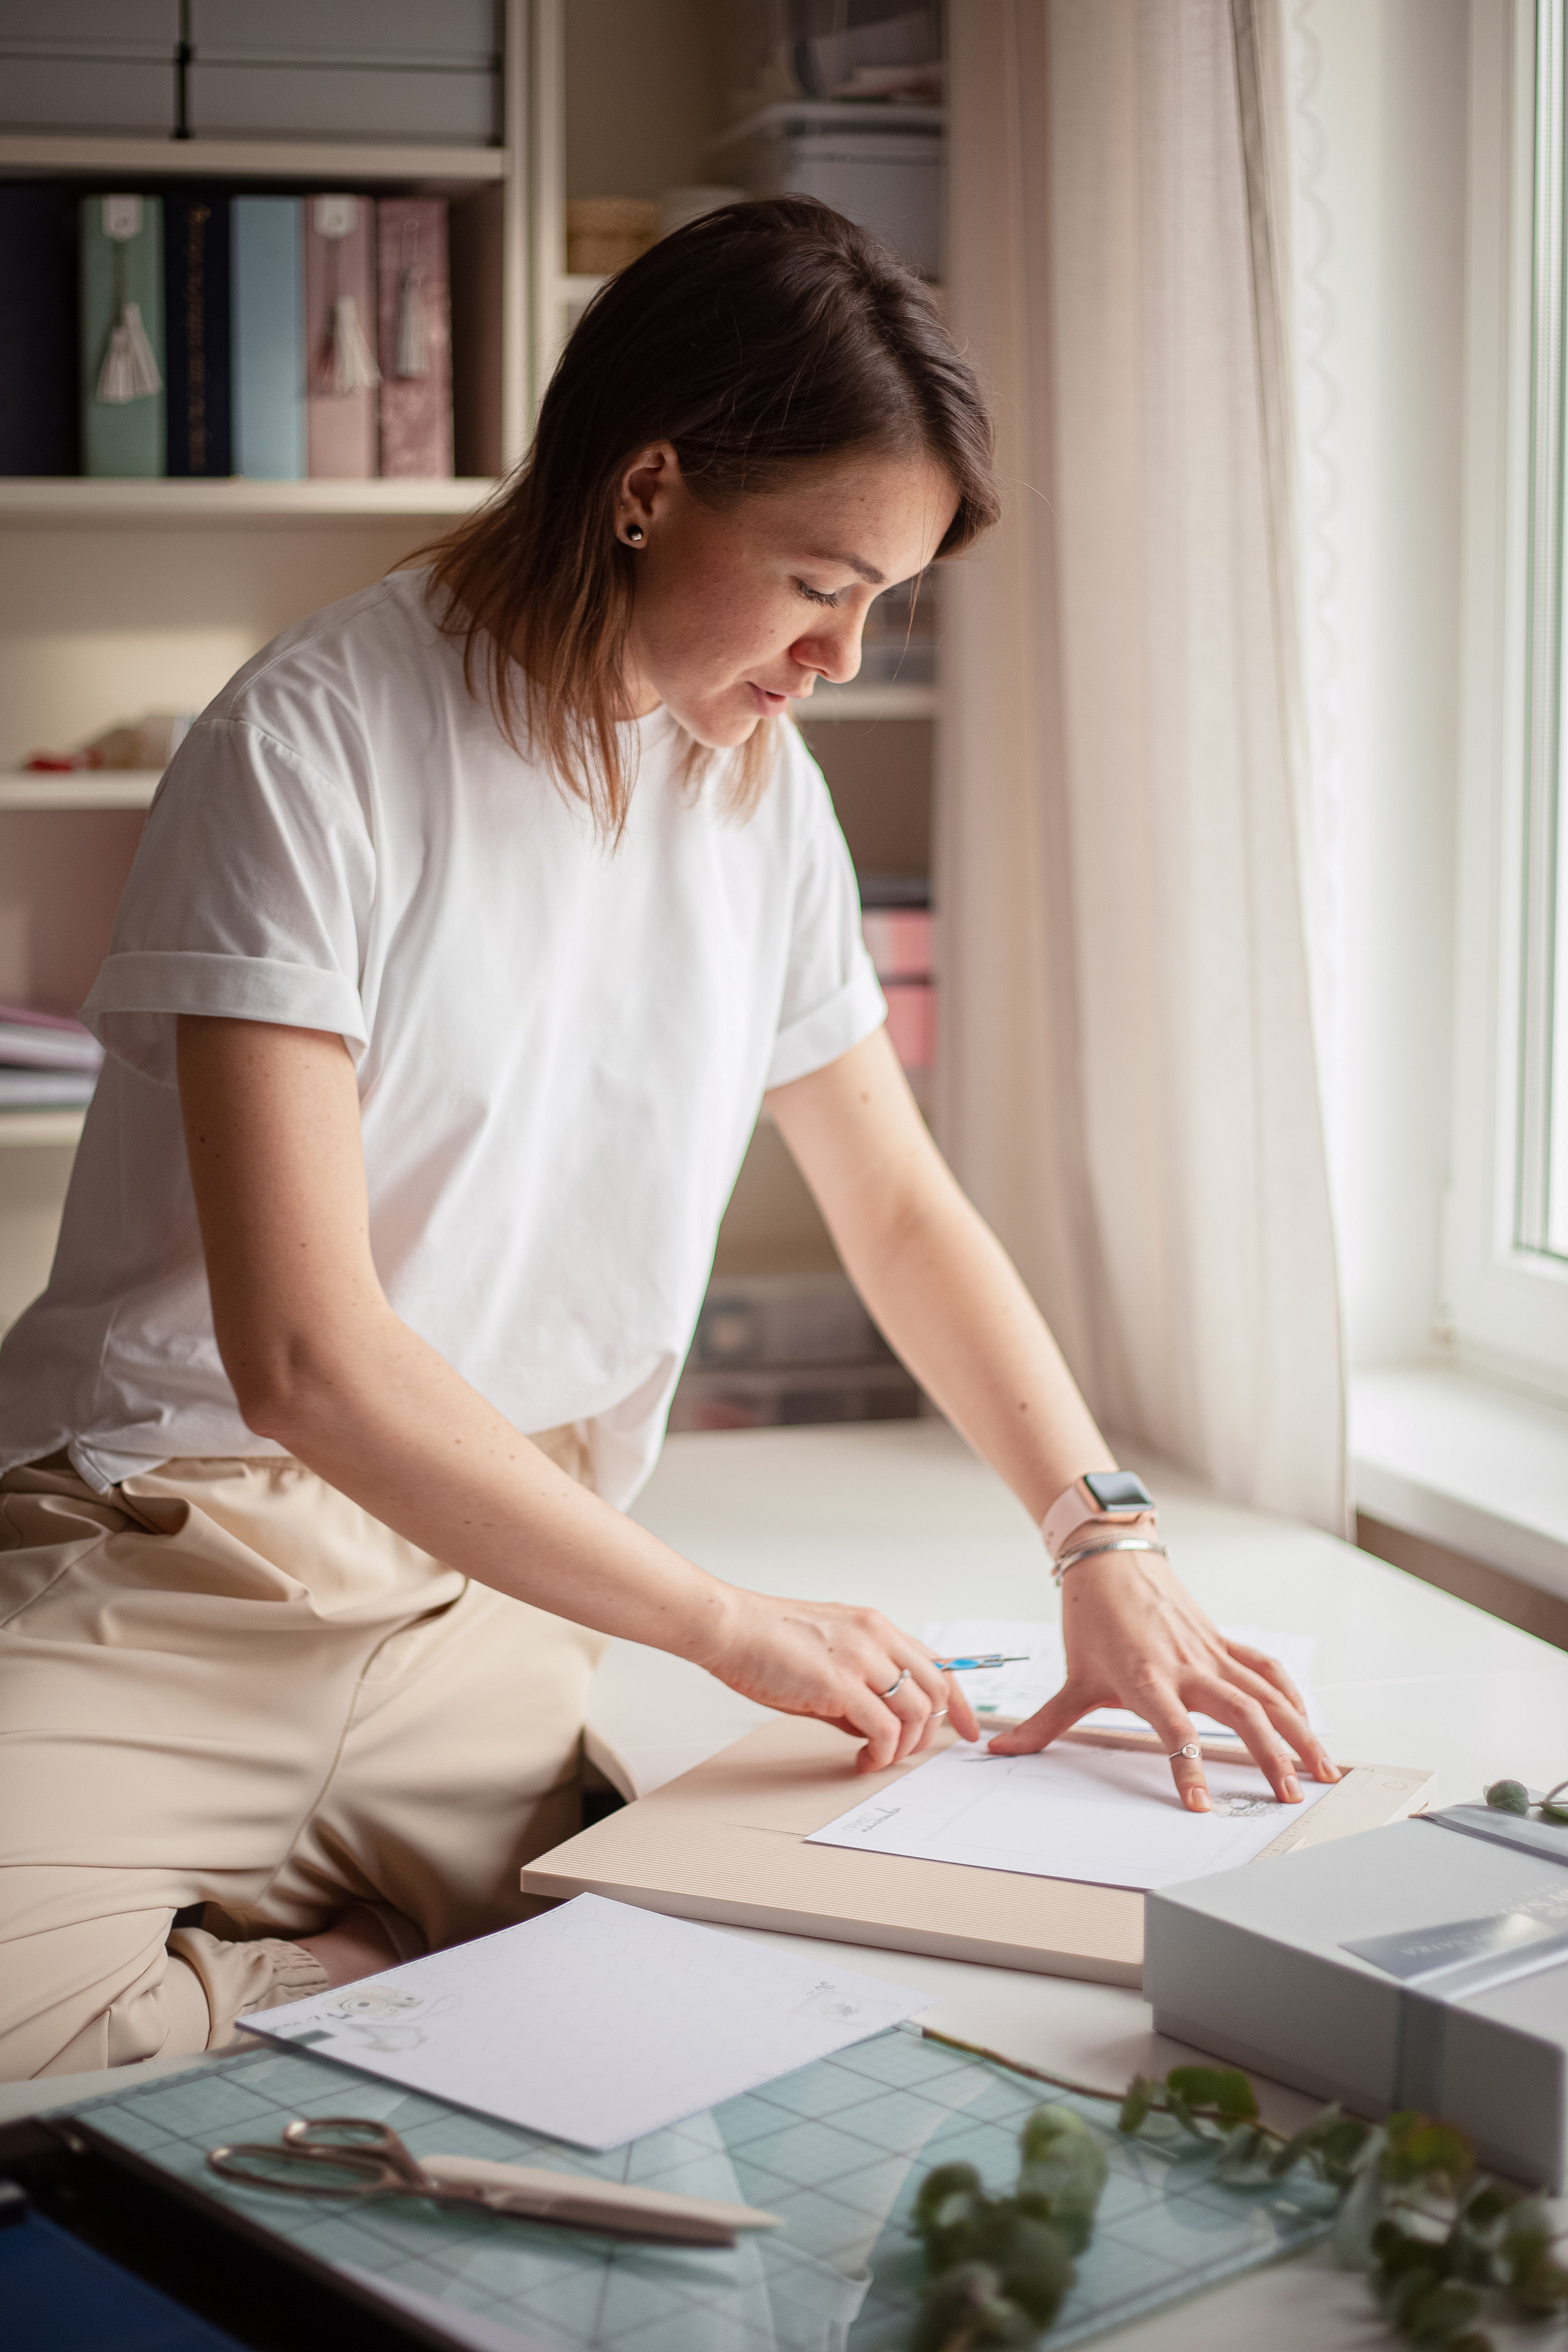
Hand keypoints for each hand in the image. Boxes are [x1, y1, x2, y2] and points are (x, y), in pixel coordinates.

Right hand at [703, 1590, 980, 1770]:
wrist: (729, 1627)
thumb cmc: (766, 1641)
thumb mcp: (827, 1655)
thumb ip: (858, 1686)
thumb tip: (875, 1728)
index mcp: (875, 1627)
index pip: (938, 1664)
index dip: (961, 1702)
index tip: (970, 1729)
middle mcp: (876, 1637)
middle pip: (937, 1690)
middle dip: (932, 1732)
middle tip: (908, 1754)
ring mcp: (861, 1659)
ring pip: (916, 1712)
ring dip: (904, 1747)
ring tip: (878, 1758)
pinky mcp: (839, 1684)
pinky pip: (884, 1729)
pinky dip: (882, 1753)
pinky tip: (864, 1759)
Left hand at [987, 1547, 1340, 1809]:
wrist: (1111, 1558)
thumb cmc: (1093, 1617)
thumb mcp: (1073, 1676)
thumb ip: (1045, 1722)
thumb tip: (1002, 1750)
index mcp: (1146, 1678)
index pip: (1174, 1731)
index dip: (1189, 1768)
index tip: (1202, 1804)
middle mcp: (1185, 1665)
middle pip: (1239, 1712)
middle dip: (1269, 1754)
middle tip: (1289, 1793)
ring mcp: (1209, 1651)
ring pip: (1265, 1692)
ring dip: (1297, 1730)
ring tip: (1320, 1768)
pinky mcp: (1222, 1640)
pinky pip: (1264, 1668)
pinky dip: (1290, 1694)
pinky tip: (1306, 1722)